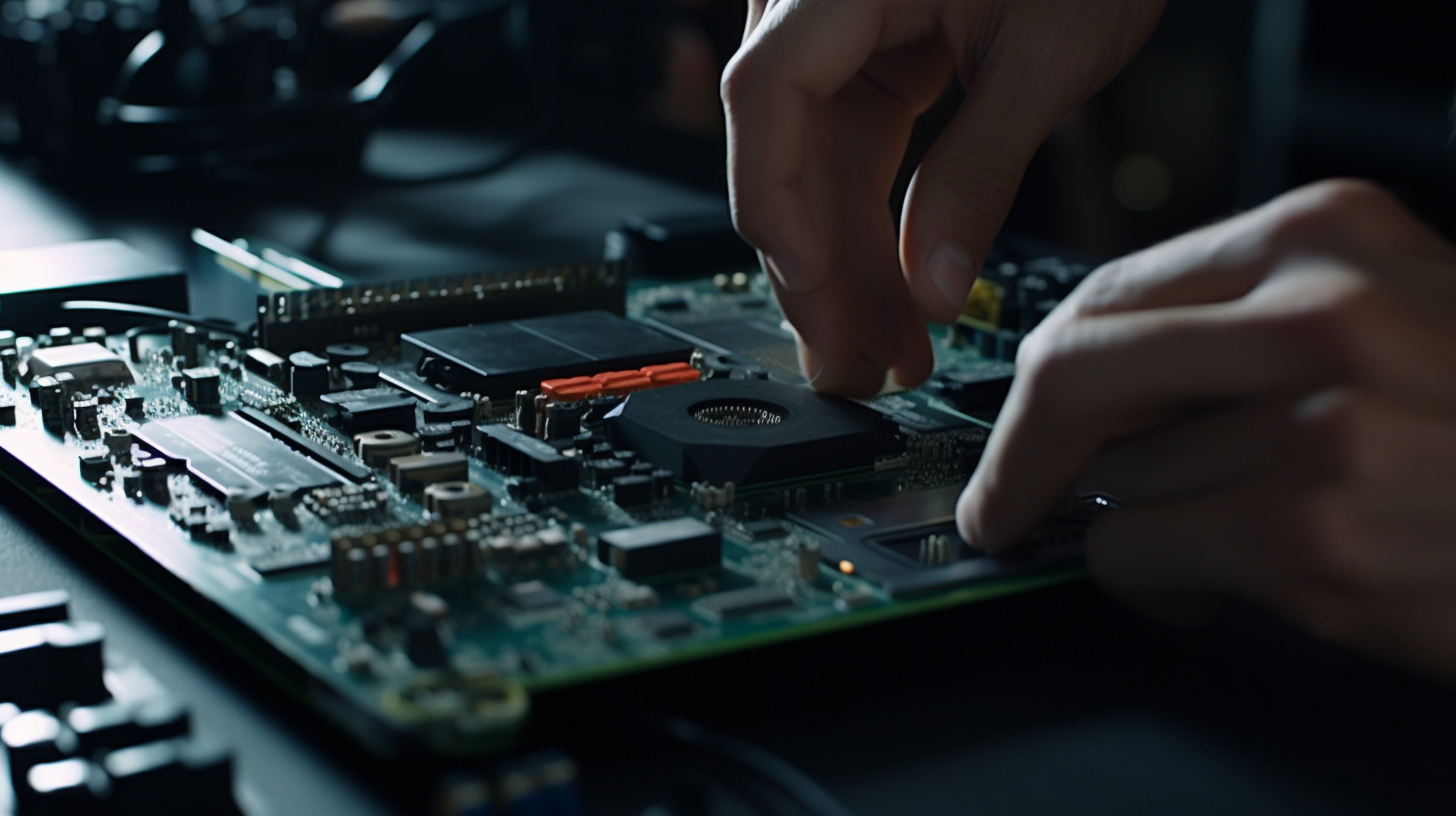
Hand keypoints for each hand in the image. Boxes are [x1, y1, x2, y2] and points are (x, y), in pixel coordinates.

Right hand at [722, 0, 1163, 394]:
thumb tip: (935, 288)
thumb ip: (982, 171)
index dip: (775, 196)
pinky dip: (874, 222)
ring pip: (817, 166)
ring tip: (886, 350)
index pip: (768, 91)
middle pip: (787, 151)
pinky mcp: (873, 55)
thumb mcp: (1049, 53)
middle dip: (825, 268)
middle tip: (857, 362)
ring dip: (850, 263)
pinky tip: (896, 290)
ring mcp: (840, 30)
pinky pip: (853, 150)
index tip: (809, 282)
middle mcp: (818, 0)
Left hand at [959, 180, 1455, 679]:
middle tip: (1000, 505)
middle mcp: (1317, 313)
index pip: (1108, 291)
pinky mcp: (1308, 534)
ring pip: (1113, 480)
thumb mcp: (1390, 318)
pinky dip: (1155, 585)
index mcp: (1327, 237)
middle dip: (1018, 453)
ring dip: (1139, 528)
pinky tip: (1229, 584)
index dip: (1039, 371)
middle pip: (1073, 372)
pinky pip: (1132, 557)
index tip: (1012, 419)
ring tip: (1228, 537)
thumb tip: (1095, 379)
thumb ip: (1247, 326)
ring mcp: (1314, 424)